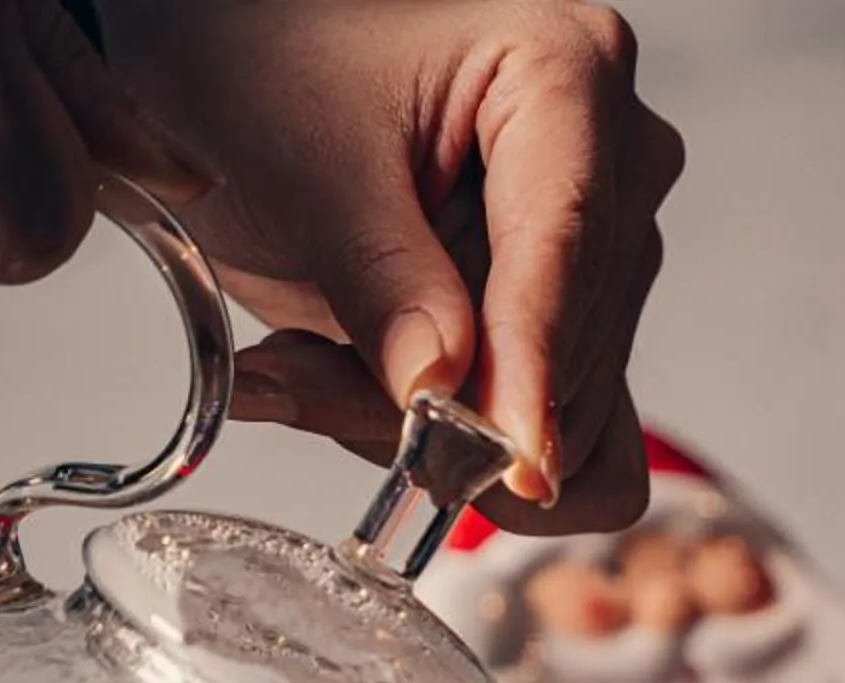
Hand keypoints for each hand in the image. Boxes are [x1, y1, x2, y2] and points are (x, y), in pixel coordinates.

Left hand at [100, 0, 683, 533]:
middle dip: (449, 396)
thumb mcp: (299, 159)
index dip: (533, 360)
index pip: (564, 242)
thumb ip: (376, 273)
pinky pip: (583, 438)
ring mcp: (606, 245)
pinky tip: (378, 401)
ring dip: (437, 421)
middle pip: (571, 337)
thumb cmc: (264, 65)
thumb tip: (442, 387)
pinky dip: (481, 454)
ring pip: (568, 402)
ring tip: (309, 360)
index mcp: (567, 72)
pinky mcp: (581, 321)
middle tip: (296, 378)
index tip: (514, 456)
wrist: (232, 72)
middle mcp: (613, 158)